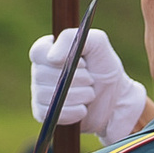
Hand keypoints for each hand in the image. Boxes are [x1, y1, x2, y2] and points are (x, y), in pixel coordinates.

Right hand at [27, 29, 148, 142]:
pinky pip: (54, 114)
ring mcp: (39, 93)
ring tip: (89, 92)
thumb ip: (72, 39)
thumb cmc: (104, 67)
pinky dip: (75, 111)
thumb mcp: (96, 43)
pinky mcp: (43, 113)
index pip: (38, 52)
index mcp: (47, 51)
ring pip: (52, 96)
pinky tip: (83, 107)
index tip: (81, 62)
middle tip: (90, 78)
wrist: (115, 98)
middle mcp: (39, 71)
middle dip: (76, 78)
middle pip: (45, 75)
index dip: (62, 59)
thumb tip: (51, 57)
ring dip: (79, 95)